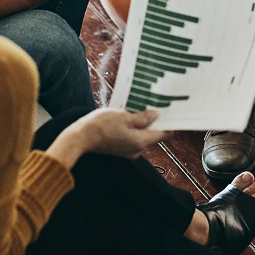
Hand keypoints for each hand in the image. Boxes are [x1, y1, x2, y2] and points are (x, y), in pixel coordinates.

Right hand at [47, 108, 166, 168]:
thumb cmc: (101, 125)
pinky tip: (131, 115)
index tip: (174, 112)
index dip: (170, 123)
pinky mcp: (119, 147)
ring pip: (142, 134)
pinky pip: (132, 136)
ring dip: (144, 122)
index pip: (163, 134)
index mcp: (140, 142)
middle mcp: (136, 149)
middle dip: (156, 120)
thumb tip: (155, 115)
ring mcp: (127, 150)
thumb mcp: (124, 116)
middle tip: (159, 104)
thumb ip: (142, 117)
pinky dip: (134, 126)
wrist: (80, 137)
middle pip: (153, 134)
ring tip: (145, 107)